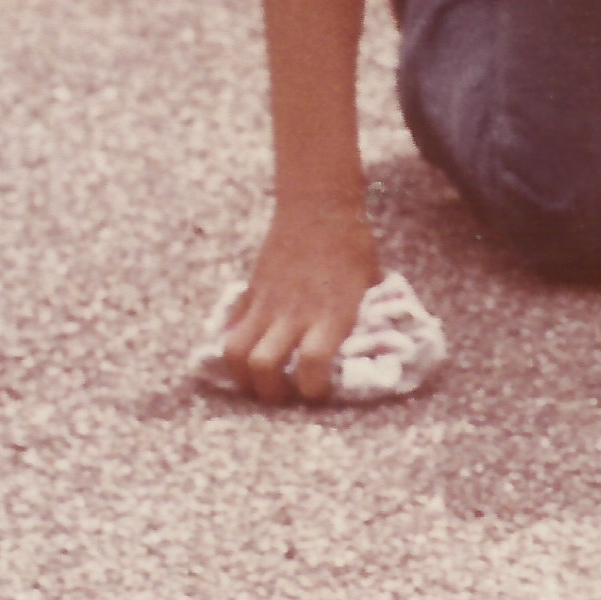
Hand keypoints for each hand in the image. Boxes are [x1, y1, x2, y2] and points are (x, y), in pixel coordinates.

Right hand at [221, 197, 380, 404]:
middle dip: (269, 393)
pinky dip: (234, 345)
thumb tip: (366, 346)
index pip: (312, 365)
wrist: (319, 204)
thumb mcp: (369, 285)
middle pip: (263, 366)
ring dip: (243, 376)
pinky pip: (232, 326)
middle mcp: (295, 313)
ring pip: (236, 352)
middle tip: (282, 395)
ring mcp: (267, 301)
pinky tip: (246, 352)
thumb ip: (363, 319)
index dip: (312, 389)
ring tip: (257, 381)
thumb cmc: (352, 244)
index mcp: (331, 314)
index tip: (317, 392)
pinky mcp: (251, 290)